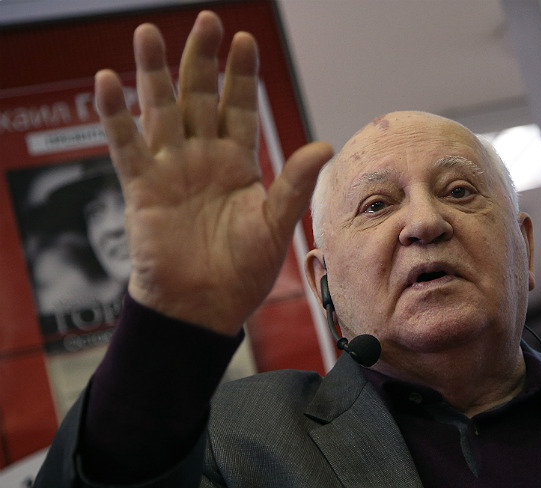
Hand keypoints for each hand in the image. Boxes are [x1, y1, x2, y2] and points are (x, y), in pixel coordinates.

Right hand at [94, 11, 332, 334]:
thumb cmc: (242, 272)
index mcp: (238, 164)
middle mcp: (203, 159)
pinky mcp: (142, 189)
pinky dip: (114, 116)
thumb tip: (324, 144)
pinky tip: (106, 81)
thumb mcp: (274, 224)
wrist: (204, 308)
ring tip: (149, 33)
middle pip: (200, 98)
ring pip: (160, 111)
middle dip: (202, 61)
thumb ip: (293, 184)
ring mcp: (171, 170)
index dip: (241, 76)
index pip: (239, 108)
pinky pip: (125, 146)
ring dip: (153, 73)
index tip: (245, 40)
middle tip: (207, 21)